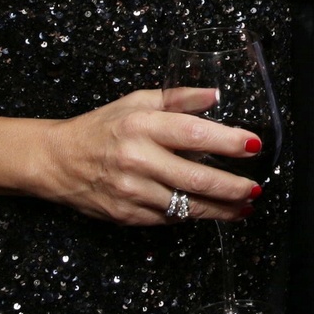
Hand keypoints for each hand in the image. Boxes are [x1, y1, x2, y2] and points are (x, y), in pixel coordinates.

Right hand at [34, 87, 262, 224]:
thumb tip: (215, 96)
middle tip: (255, 189)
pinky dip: (192, 215)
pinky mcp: (128, 216)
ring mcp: (132, 192)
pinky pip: (170, 218)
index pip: (194, 134)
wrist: (58, 161)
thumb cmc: (101, 127)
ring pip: (187, 206)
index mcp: (141, 126)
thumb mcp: (137, 102)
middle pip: (197, 178)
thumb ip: (178, 98)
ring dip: (221, 209)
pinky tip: (210, 211)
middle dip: (233, 187)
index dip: (228, 142)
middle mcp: (137, 160)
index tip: (254, 145)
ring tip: (244, 206)